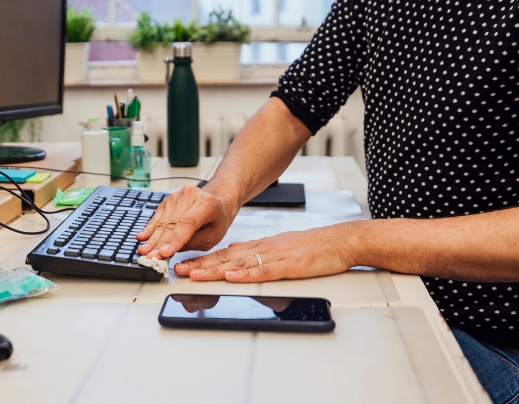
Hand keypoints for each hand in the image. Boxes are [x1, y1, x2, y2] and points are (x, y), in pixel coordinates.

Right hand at [135, 185, 238, 258]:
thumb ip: (192, 243)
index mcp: (206, 204)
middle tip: (151, 257)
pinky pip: (157, 217)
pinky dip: (150, 228)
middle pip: (172, 223)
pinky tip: (143, 237)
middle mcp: (190, 195)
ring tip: (144, 251)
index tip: (164, 253)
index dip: (174, 239)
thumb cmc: (216, 220)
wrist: (217, 202)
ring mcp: (177, 196)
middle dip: (160, 242)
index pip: (187, 223)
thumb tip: (170, 251)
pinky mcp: (168, 200)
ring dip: (152, 238)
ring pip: (162, 221)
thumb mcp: (212, 237)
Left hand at [173, 224, 359, 281]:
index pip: (226, 253)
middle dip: (201, 265)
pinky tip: (231, 277)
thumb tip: (238, 258)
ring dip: (215, 270)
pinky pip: (264, 271)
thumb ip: (259, 254)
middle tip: (179, 270)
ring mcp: (275, 256)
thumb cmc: (313, 247)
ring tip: (194, 274)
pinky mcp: (289, 266)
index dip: (204, 260)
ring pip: (239, 263)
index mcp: (261, 246)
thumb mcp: (281, 248)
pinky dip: (245, 275)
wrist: (338, 241)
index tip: (185, 266)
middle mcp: (263, 249)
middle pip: (226, 257)